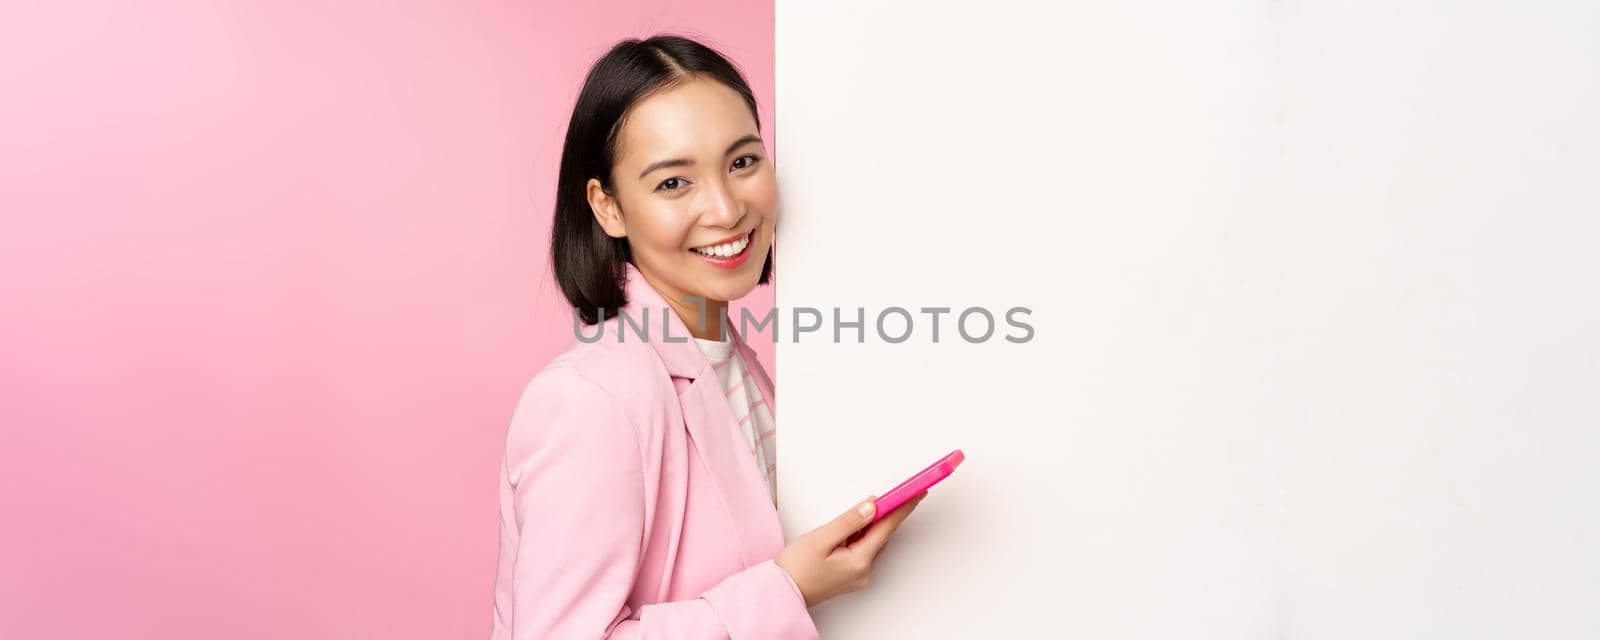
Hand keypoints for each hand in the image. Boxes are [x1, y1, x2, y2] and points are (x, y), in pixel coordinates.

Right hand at [775, 491, 927, 606]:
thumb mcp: (821, 538)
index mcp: (859, 561)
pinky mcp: (851, 574)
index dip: (902, 508)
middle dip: (888, 513)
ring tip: (875, 504)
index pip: (887, 528)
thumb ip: (849, 522)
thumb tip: (871, 507)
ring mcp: (858, 575)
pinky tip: (857, 524)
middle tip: (900, 491)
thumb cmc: (796, 568)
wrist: (782, 592)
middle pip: (882, 535)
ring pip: (872, 541)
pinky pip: (864, 549)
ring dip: (874, 523)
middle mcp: (864, 571)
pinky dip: (863, 534)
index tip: (915, 493)